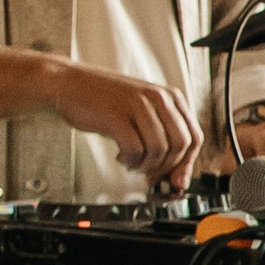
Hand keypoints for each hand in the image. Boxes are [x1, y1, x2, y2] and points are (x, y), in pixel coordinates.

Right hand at [0, 50, 202, 186]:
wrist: (69, 84)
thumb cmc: (105, 102)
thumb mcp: (142, 113)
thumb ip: (163, 138)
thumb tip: (178, 179)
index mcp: (170, 96)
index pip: (195, 137)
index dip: (187, 164)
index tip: (175, 179)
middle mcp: (158, 97)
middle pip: (180, 145)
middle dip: (166, 168)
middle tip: (149, 175)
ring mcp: (137, 105)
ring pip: (159, 149)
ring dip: (146, 165)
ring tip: (131, 163)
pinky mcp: (116, 115)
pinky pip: (135, 150)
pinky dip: (130, 161)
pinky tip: (121, 156)